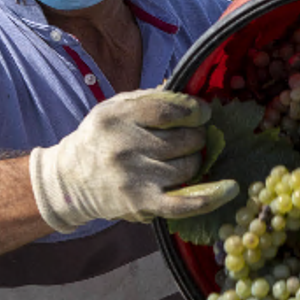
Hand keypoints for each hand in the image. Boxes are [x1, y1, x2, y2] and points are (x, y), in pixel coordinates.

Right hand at [30, 89, 237, 231]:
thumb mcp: (116, 108)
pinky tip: (229, 190)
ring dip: (195, 161)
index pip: (168, 109)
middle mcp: (124, 147)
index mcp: (117, 116)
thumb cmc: (102, 138)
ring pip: (189, 166)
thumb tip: (191, 95)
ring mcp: (134, 178)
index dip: (194, 111)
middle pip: (184, 140)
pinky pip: (184, 203)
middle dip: (195, 138)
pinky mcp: (142, 204)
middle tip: (190, 139)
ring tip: (183, 158)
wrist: (70, 181)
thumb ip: (151, 99)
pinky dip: (211, 197)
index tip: (203, 113)